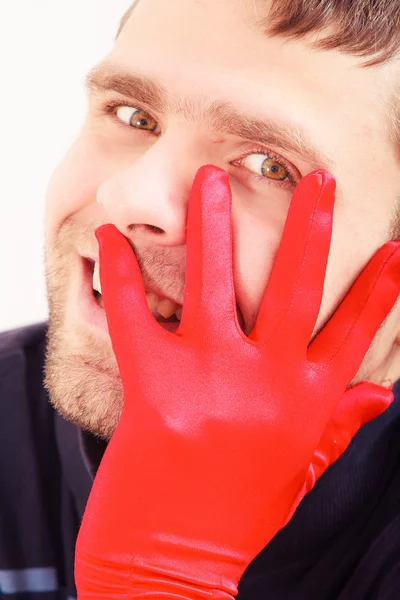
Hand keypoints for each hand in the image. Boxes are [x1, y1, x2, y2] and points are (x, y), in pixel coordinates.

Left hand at [75, 166, 399, 598]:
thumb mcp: (300, 470)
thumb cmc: (240, 512)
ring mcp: (209, 382)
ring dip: (214, 223)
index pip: (355, 332)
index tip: (394, 244)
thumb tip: (385, 393)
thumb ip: (340, 425)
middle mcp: (266, 385)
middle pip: (297, 289)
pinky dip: (119, 272)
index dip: (379, 287)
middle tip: (320, 177)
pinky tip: (110, 237)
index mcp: (306, 404)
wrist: (171, 558)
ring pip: (215, 282)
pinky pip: (134, 314)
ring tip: (212, 176)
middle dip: (312, 226)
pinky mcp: (153, 386)